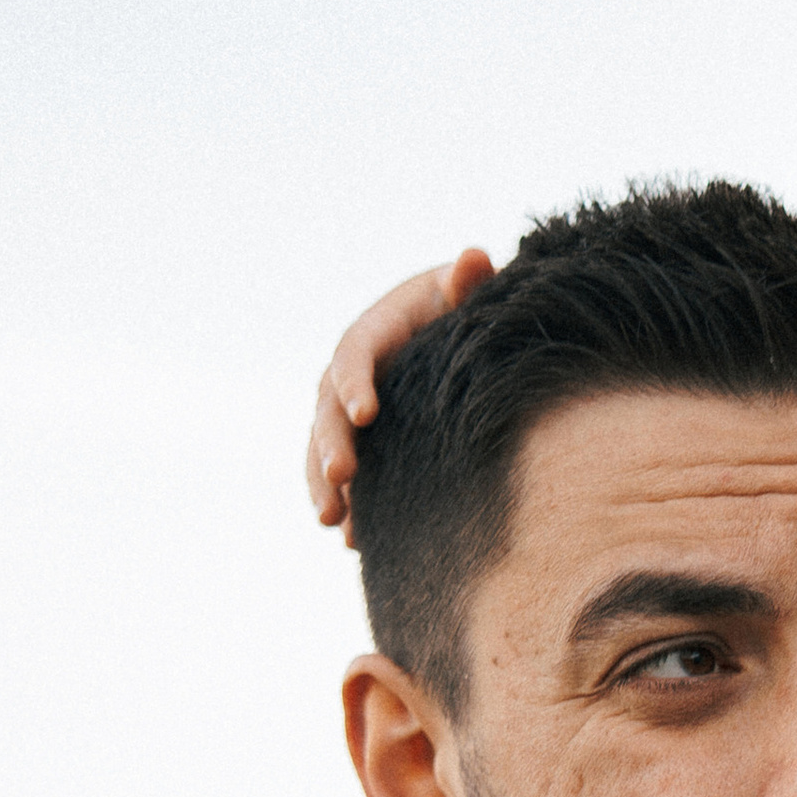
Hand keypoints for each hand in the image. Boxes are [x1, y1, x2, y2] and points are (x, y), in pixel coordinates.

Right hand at [307, 249, 495, 535]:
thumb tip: (473, 257)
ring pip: (323, 447)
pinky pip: (344, 475)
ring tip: (333, 523)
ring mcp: (349, 410)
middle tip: (340, 480)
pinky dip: (349, 504)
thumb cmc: (462, 303)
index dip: (355, 383)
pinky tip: (356, 540)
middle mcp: (350, 374)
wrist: (454, 330)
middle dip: (330, 445)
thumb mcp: (465, 288)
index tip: (366, 415)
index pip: (353, 356)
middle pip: (327, 410)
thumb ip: (467, 279)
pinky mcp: (361, 442)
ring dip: (324, 484)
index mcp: (372, 332)